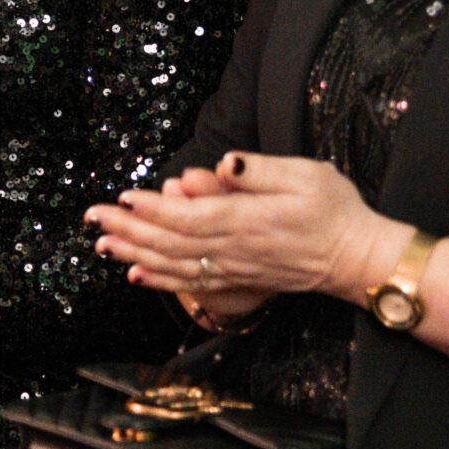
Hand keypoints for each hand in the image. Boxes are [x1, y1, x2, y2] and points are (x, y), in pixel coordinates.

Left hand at [84, 152, 406, 313]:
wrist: (356, 258)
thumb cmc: (334, 209)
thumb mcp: (306, 175)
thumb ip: (260, 171)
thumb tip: (224, 164)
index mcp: (248, 220)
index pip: (190, 216)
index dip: (153, 210)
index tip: (123, 198)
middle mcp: (235, 249)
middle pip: (171, 242)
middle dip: (128, 230)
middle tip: (92, 218)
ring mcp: (234, 269)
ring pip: (174, 265)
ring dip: (134, 254)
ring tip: (101, 244)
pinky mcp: (237, 281)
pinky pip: (190, 284)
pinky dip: (159, 280)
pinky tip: (135, 274)